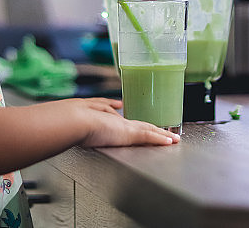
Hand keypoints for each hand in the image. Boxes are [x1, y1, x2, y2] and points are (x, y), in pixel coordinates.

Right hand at [64, 97, 180, 146]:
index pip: (131, 124)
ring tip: (173, 138)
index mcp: (112, 120)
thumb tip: (118, 105)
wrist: (75, 120)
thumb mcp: (91, 111)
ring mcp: (127, 128)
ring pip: (150, 131)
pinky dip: (160, 138)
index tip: (150, 128)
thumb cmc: (77, 119)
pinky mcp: (130, 134)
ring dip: (163, 134)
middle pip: (144, 126)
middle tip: (167, 133)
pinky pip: (149, 136)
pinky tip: (170, 141)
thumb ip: (105, 107)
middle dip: (156, 130)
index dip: (142, 126)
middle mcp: (122, 123)